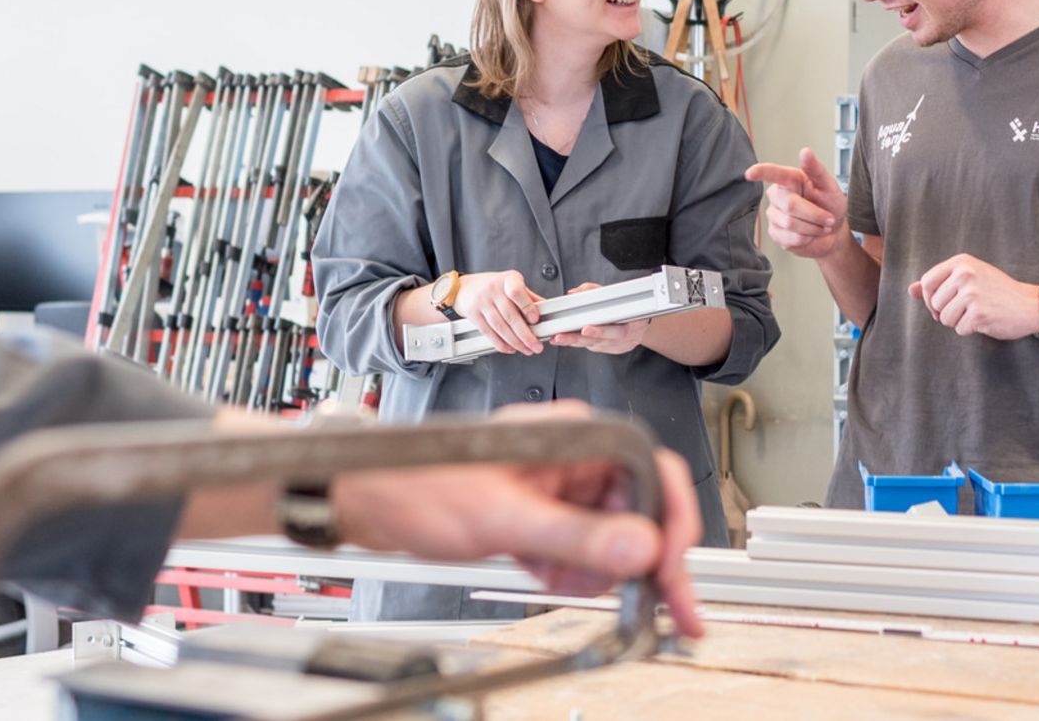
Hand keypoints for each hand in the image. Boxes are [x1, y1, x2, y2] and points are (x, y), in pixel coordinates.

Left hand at [334, 401, 705, 637]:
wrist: (368, 499)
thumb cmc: (419, 482)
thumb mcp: (505, 517)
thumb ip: (577, 535)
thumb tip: (642, 548)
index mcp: (577, 437)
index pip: (655, 474)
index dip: (670, 525)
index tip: (668, 569)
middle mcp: (576, 459)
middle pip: (638, 513)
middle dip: (627, 559)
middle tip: (638, 602)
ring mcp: (559, 489)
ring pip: (611, 538)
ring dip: (590, 570)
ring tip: (554, 577)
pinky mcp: (542, 515)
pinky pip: (578, 550)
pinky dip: (566, 572)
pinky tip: (539, 573)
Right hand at [456, 271, 545, 354]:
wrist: (463, 287)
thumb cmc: (491, 285)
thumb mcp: (511, 283)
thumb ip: (529, 297)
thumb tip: (547, 309)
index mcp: (508, 279)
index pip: (517, 292)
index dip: (527, 307)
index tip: (535, 320)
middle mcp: (493, 289)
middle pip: (510, 315)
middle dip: (525, 334)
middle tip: (536, 345)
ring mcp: (482, 302)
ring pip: (500, 327)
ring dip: (515, 342)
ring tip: (525, 349)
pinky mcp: (473, 314)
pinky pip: (488, 332)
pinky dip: (501, 344)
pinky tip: (510, 348)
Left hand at [549, 283, 647, 353]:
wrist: (640, 328)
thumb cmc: (630, 310)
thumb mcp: (620, 296)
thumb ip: (596, 292)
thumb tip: (577, 292)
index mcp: (631, 325)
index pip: (616, 330)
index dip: (600, 330)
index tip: (586, 329)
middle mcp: (623, 338)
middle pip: (599, 340)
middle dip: (578, 338)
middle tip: (563, 336)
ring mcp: (615, 346)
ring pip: (592, 345)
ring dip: (573, 341)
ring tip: (558, 338)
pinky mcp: (607, 349)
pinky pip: (592, 347)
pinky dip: (578, 343)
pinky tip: (566, 340)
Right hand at [746, 148, 850, 259]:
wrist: (833, 232)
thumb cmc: (830, 205)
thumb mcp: (829, 186)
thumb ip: (816, 170)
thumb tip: (805, 152)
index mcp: (789, 179)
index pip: (772, 173)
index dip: (761, 172)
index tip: (750, 173)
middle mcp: (778, 195)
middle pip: (790, 205)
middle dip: (814, 214)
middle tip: (828, 218)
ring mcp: (774, 215)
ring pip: (790, 223)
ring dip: (813, 227)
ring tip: (820, 226)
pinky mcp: (775, 233)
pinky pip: (790, 238)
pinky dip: (807, 238)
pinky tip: (810, 234)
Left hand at [908, 254, 1038, 339]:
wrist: (1029, 305)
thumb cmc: (997, 291)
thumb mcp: (969, 278)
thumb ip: (939, 282)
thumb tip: (911, 290)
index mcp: (961, 262)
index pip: (927, 282)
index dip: (931, 299)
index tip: (943, 304)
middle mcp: (965, 274)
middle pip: (935, 303)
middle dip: (946, 313)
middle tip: (967, 310)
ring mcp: (972, 294)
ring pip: (945, 318)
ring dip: (958, 322)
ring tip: (977, 313)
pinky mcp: (978, 313)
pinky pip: (960, 329)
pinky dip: (970, 330)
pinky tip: (985, 320)